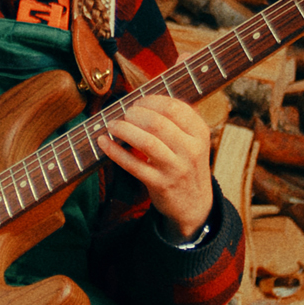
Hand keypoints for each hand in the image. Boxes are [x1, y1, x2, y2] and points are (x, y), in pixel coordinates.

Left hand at [96, 94, 212, 241]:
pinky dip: (114, 151)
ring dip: (123, 130)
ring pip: (146, 143)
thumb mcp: (192, 140)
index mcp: (199, 133)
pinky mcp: (160, 184)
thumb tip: (139, 101)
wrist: (195, 203)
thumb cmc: (186, 164)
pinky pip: (133, 165)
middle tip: (125, 114)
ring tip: (112, 125)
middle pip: (158, 123)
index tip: (138, 102)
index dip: (150, 101)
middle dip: (135, 114)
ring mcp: (176, 168)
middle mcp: (191, 150)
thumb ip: (175, 120)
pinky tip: (103, 142)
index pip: (174, 108)